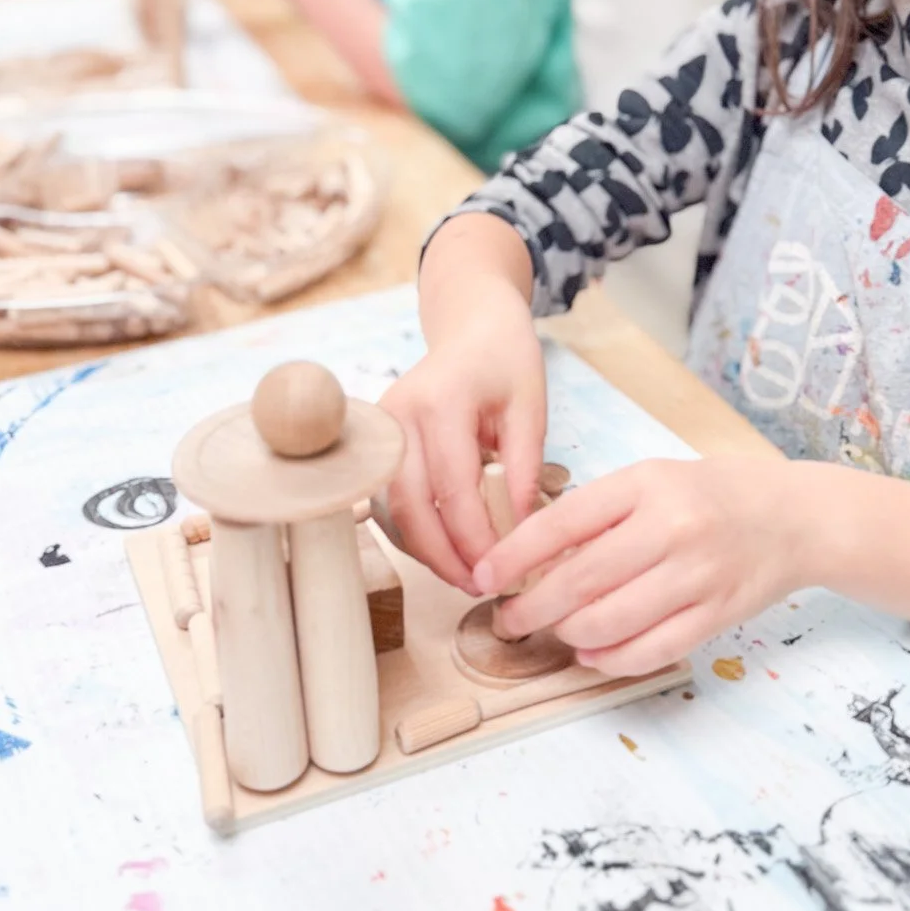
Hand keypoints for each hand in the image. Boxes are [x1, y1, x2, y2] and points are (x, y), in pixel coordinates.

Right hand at [380, 276, 546, 592]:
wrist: (471, 324)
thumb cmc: (506, 361)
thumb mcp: (531, 408)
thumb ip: (524, 468)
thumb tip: (521, 534)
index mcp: (440, 401)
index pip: (453, 487)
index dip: (475, 538)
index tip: (501, 570)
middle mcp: (399, 415)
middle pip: (410, 505)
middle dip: (443, 555)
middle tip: (479, 586)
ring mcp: (382, 427)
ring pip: (392, 508)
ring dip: (425, 549)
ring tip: (464, 576)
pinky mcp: (379, 441)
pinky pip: (390, 498)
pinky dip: (414, 530)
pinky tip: (445, 550)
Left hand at [477, 454, 807, 676]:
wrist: (794, 518)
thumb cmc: (711, 496)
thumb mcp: (652, 480)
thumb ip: (599, 515)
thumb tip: (534, 563)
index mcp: (646, 485)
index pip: (561, 523)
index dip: (512, 557)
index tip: (482, 577)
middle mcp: (672, 527)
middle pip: (579, 581)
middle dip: (530, 609)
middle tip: (507, 620)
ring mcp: (697, 575)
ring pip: (609, 622)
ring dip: (568, 636)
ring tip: (556, 632)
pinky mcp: (717, 615)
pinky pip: (651, 650)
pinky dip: (611, 659)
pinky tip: (591, 654)